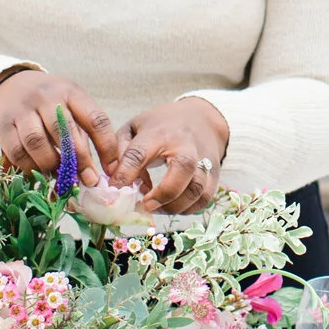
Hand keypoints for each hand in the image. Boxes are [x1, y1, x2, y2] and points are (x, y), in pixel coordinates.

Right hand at [0, 69, 121, 185]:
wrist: (9, 86)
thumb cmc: (48, 103)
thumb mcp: (70, 107)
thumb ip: (82, 135)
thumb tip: (93, 176)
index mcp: (71, 92)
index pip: (95, 119)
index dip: (106, 147)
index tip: (112, 169)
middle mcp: (46, 97)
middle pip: (66, 132)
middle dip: (79, 161)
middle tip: (87, 180)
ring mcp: (23, 110)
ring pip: (38, 143)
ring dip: (51, 165)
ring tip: (59, 174)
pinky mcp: (2, 125)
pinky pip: (17, 152)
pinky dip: (29, 166)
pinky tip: (38, 170)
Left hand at [108, 97, 230, 213]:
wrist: (201, 119)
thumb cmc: (161, 126)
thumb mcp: (135, 127)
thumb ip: (121, 149)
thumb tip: (113, 178)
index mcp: (159, 133)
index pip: (140, 152)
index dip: (125, 172)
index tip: (114, 188)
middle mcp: (185, 146)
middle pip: (183, 168)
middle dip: (163, 192)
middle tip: (146, 204)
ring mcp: (203, 160)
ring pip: (197, 189)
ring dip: (175, 206)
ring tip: (156, 207)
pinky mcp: (214, 175)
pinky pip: (205, 199)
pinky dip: (188, 209)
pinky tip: (172, 206)